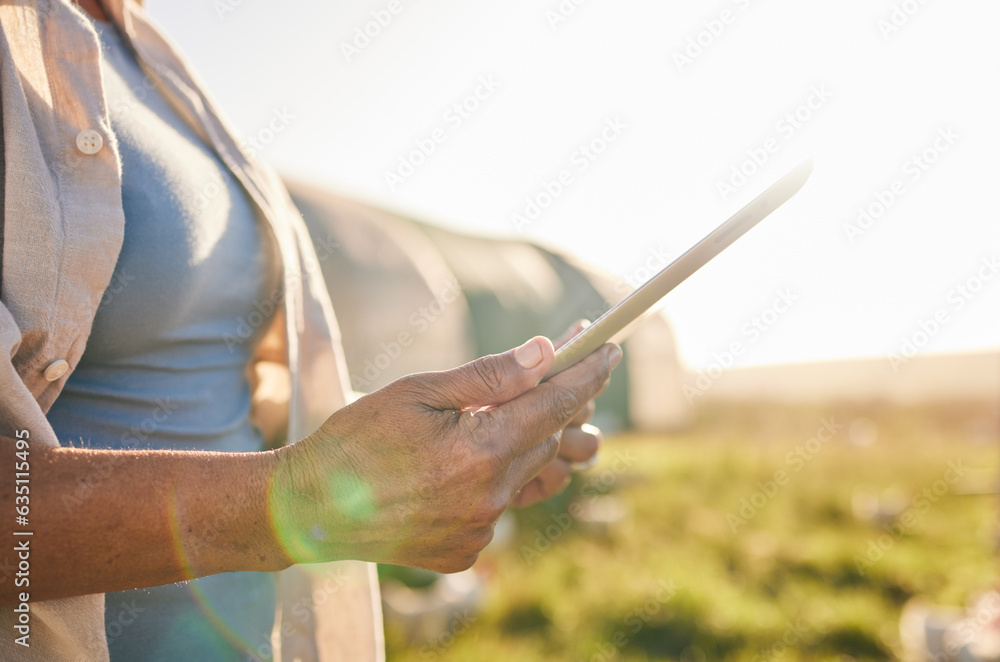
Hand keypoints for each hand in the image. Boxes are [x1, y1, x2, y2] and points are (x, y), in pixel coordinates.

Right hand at [270, 336, 620, 572]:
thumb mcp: (418, 391)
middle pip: (552, 439)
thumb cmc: (355, 440)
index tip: (610, 349)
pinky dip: (500, 479)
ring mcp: (480, 530)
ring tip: (519, 417)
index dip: (588, 372)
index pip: (556, 403)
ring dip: (539, 444)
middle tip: (559, 370)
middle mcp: (490, 497)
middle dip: (562, 402)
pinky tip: (470, 463)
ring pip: (537, 477)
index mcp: (480, 451)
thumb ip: (488, 375)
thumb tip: (545, 352)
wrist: (309, 509)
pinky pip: (505, 507)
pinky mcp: (466, 550)